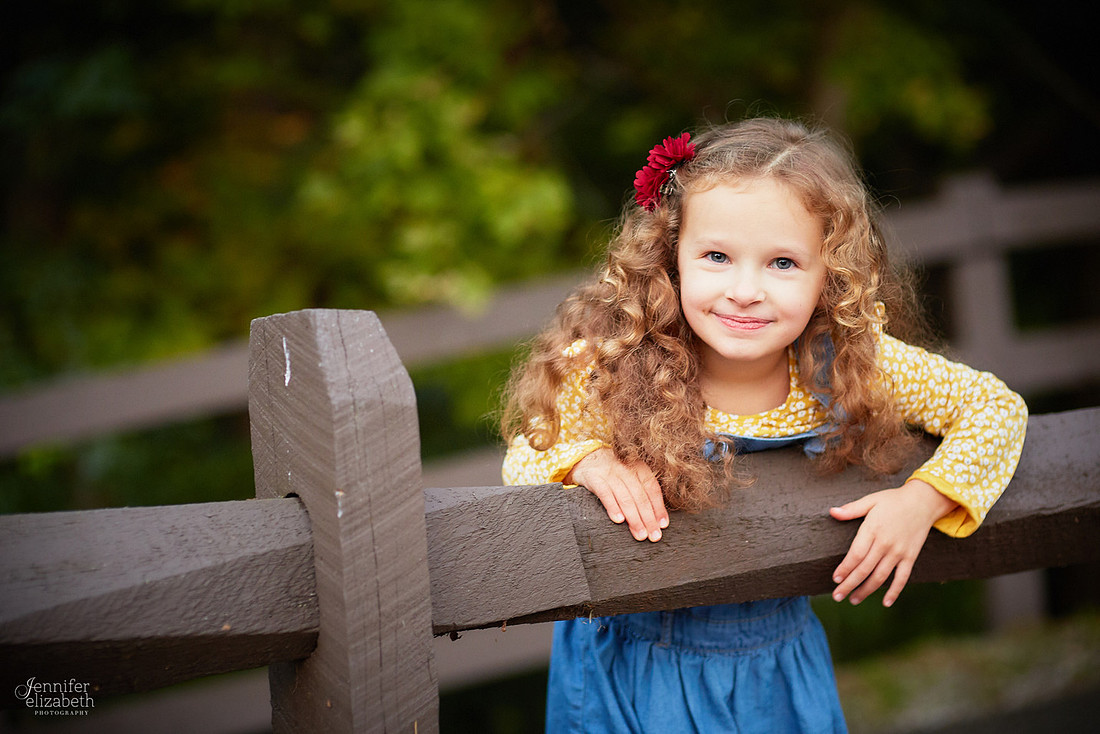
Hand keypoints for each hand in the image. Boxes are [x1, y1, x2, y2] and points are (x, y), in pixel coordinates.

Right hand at [567, 448, 668, 541]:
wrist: (585, 456)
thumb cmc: (613, 471)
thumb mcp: (630, 474)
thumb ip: (642, 489)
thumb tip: (657, 516)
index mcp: (639, 467)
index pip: (652, 489)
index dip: (659, 508)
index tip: (663, 525)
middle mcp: (626, 469)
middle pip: (640, 496)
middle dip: (649, 518)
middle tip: (654, 536)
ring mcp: (610, 473)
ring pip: (625, 498)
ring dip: (634, 518)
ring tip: (640, 534)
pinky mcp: (594, 478)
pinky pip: (605, 494)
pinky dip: (613, 507)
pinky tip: (619, 520)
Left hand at [829, 479, 957, 606]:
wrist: (924, 501)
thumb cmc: (893, 500)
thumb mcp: (871, 501)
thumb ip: (851, 509)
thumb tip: (832, 512)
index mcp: (872, 529)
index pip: (855, 554)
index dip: (845, 569)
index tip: (835, 579)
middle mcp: (885, 543)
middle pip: (864, 569)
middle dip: (849, 584)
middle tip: (837, 596)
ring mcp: (899, 552)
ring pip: (880, 576)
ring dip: (866, 590)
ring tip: (854, 600)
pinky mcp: (911, 557)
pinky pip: (902, 578)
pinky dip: (894, 591)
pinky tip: (886, 602)